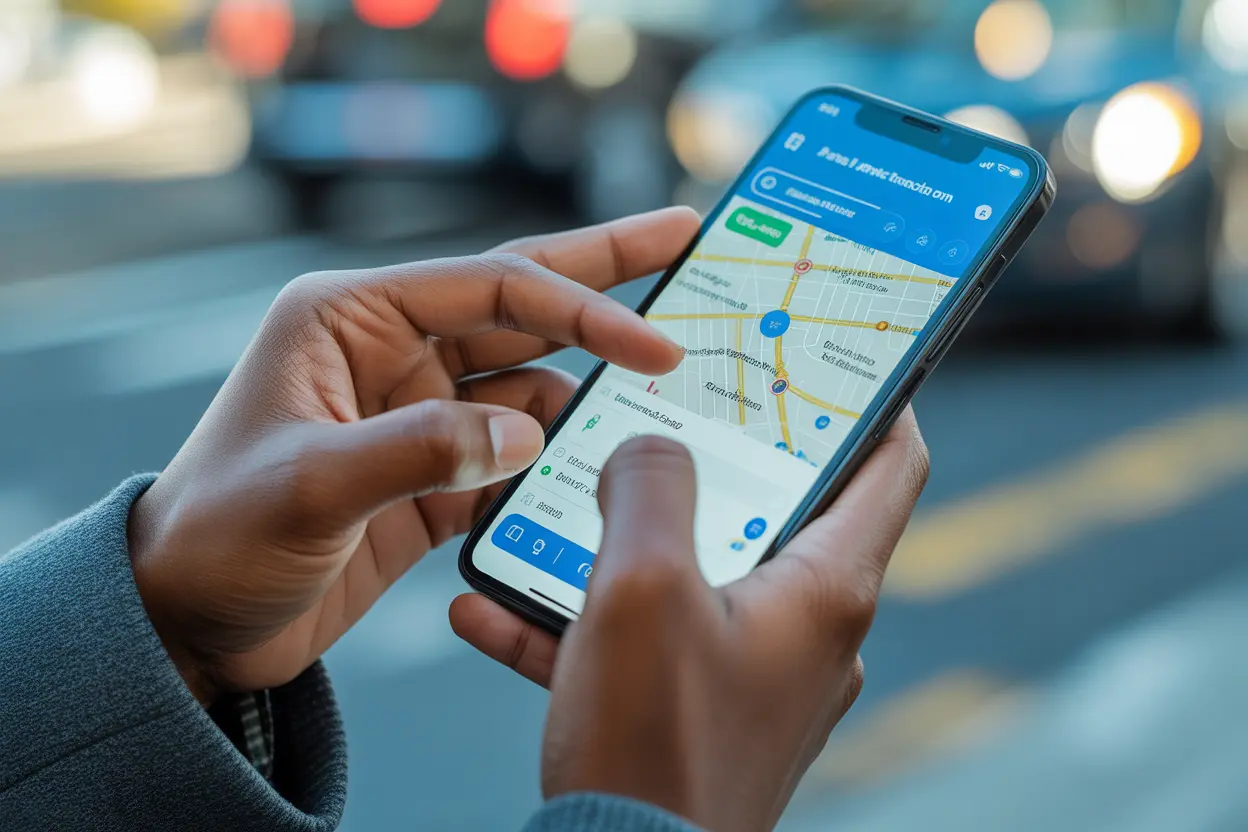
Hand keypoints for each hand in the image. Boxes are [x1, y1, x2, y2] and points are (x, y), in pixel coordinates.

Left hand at [127, 207, 699, 704]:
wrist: (188, 625)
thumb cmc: (216, 538)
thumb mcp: (309, 486)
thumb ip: (422, 451)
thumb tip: (531, 431)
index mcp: (349, 319)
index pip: (490, 287)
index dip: (582, 306)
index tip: (654, 343)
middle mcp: (389, 352)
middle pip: (520, 306)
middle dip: (603, 277)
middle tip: (684, 238)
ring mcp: (415, 414)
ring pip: (527, 381)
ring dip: (590, 388)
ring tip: (667, 392)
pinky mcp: (430, 475)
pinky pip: (514, 451)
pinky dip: (559, 456)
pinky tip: (604, 460)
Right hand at [451, 412, 928, 831]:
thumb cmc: (651, 744)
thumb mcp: (640, 586)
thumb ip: (648, 486)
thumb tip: (650, 447)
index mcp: (825, 588)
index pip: (888, 463)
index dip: (873, 396)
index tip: (832, 355)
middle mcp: (807, 631)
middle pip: (778, 511)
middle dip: (712, 463)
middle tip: (663, 418)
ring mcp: (757, 676)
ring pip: (695, 575)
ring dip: (620, 545)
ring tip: (549, 519)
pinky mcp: (702, 713)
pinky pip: (646, 642)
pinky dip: (585, 620)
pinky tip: (496, 611)